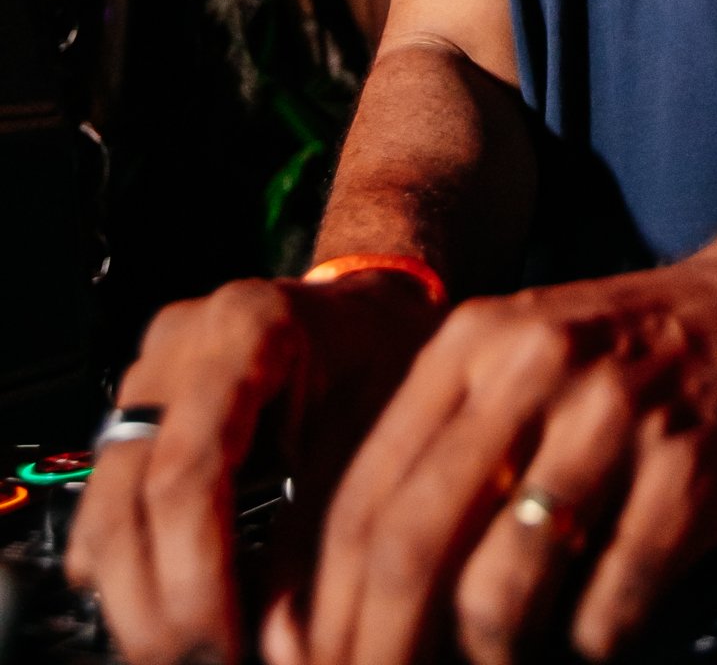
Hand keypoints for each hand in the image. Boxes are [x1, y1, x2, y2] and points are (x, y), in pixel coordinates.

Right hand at [65, 272, 439, 664]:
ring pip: (102, 513)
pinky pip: (106, 513)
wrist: (369, 312)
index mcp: (245, 327)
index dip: (197, 578)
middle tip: (203, 663)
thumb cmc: (388, 355)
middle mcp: (178, 345)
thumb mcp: (386, 422)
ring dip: (137, 602)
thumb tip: (284, 641)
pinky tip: (180, 612)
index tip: (226, 648)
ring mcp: (146, 379)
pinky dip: (132, 574)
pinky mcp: (134, 420)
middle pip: (126, 500)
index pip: (187, 471)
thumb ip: (333, 522)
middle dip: (157, 608)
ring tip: (193, 652)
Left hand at [262, 224, 716, 664]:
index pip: (358, 496)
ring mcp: (613, 415)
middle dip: (379, 651)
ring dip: (486, 660)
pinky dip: (590, 642)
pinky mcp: (686, 466)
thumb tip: (332, 595)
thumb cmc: (611, 359)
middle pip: (412, 548)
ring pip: (500, 591)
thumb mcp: (506, 363)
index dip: (318, 605)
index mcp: (470, 342)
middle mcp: (533, 367)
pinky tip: (593, 629)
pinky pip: (607, 605)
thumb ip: (427, 451)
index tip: (305, 660)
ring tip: (498, 662)